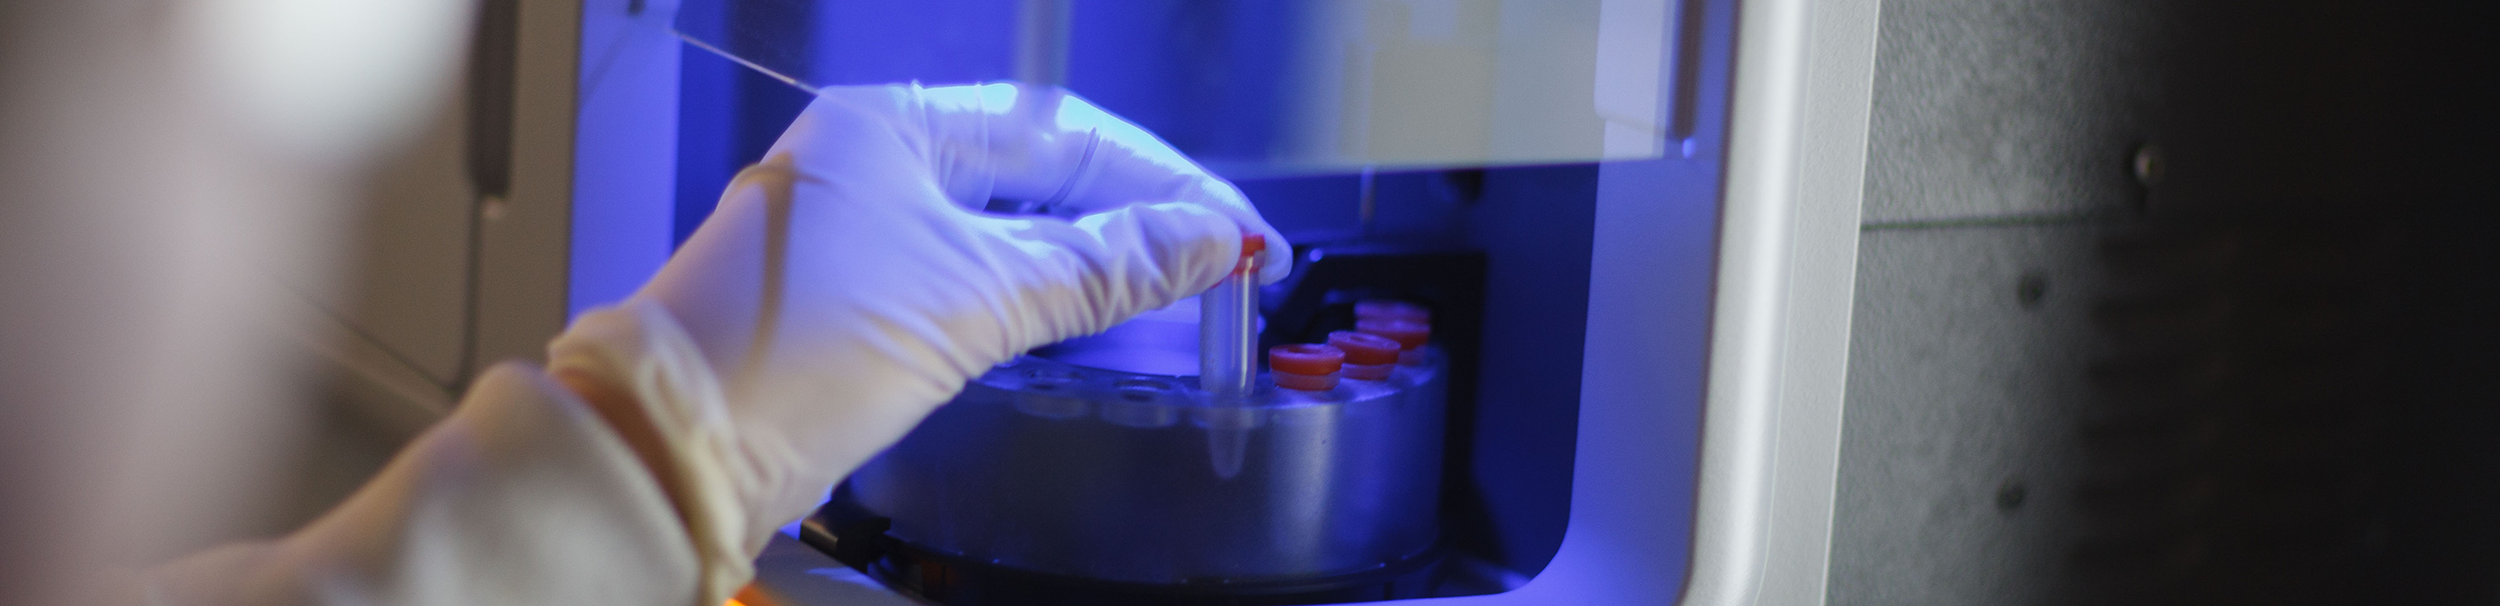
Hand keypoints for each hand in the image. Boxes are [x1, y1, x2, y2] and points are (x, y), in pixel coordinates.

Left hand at [546, 82, 1286, 600]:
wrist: (681, 447)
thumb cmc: (810, 350)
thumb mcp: (974, 299)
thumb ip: (1102, 266)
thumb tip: (1213, 238)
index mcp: (891, 125)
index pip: (1057, 132)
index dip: (1158, 179)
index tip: (1234, 228)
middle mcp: (871, 159)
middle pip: (1034, 171)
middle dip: (1133, 212)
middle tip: (1223, 257)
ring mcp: (858, 226)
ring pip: (1004, 224)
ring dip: (1090, 252)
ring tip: (1177, 281)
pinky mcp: (853, 295)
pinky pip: (969, 269)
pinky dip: (1036, 287)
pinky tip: (1089, 310)